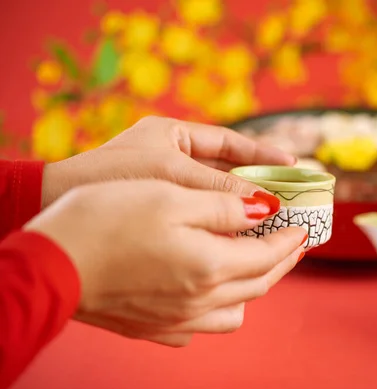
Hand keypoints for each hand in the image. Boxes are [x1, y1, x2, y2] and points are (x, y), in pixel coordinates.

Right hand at [25, 180, 305, 346]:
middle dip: (282, 261)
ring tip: (256, 260)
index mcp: (210, 266)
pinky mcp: (153, 328)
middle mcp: (200, 301)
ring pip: (235, 310)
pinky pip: (202, 326)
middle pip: (258, 284)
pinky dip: (219, 307)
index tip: (305, 226)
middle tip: (294, 243)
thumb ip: (225, 207)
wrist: (48, 263)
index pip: (268, 255)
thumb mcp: (172, 197)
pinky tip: (212, 288)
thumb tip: (265, 210)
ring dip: (253, 284)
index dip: (291, 239)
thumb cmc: (106, 219)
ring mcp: (176, 320)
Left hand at [41, 116, 295, 207]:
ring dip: (243, 208)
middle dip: (258, 184)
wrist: (56, 202)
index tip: (292, 165)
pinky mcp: (160, 211)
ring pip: (217, 197)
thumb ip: (216, 188)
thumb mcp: (169, 175)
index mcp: (174, 134)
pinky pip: (201, 216)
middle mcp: (174, 158)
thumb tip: (263, 204)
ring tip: (274, 221)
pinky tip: (240, 239)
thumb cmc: (112, 177)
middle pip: (228, 171)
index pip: (229, 142)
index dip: (262, 153)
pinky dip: (221, 225)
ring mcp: (167, 185)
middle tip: (291, 198)